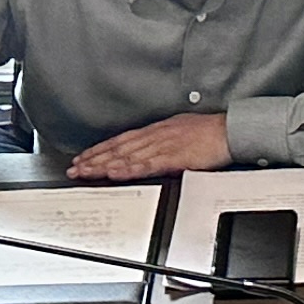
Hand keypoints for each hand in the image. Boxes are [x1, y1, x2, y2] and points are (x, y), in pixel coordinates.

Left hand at [69, 113, 234, 181]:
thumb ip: (161, 140)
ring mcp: (163, 145)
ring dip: (104, 165)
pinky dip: (129, 168)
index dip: (100, 149)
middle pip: (118, 148)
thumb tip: (145, 149)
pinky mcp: (174, 157)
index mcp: (156, 130)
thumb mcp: (179, 131)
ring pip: (127, 156)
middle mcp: (155, 135)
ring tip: (86, 172)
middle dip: (94, 159)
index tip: (83, 158)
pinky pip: (147, 164)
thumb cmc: (208, 133)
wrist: (229, 131)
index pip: (121, 140)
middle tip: (74, 169)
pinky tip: (116, 173)